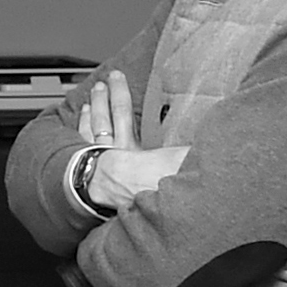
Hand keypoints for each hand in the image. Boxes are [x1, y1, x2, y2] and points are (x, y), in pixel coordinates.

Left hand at [74, 71, 183, 207]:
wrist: (123, 210)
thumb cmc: (148, 192)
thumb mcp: (173, 168)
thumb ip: (184, 153)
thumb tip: (205, 139)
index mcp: (131, 147)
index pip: (122, 111)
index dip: (119, 92)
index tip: (117, 76)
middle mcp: (112, 151)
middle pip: (105, 116)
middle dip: (104, 96)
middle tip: (104, 80)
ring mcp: (98, 162)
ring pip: (91, 128)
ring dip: (92, 109)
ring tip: (92, 95)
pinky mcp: (89, 172)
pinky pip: (80, 144)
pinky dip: (81, 128)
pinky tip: (81, 119)